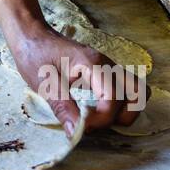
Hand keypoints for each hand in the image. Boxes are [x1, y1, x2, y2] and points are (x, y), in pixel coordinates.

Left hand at [9, 20, 148, 137]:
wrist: (31, 36)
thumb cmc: (35, 55)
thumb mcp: (43, 83)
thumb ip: (62, 108)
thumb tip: (75, 132)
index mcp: (93, 64)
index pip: (113, 98)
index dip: (101, 120)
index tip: (80, 128)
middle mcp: (108, 64)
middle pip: (138, 94)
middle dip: (120, 116)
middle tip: (93, 123)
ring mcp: (110, 67)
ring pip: (137, 91)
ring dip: (125, 111)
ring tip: (98, 118)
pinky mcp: (106, 73)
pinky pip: (125, 89)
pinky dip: (119, 104)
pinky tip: (96, 109)